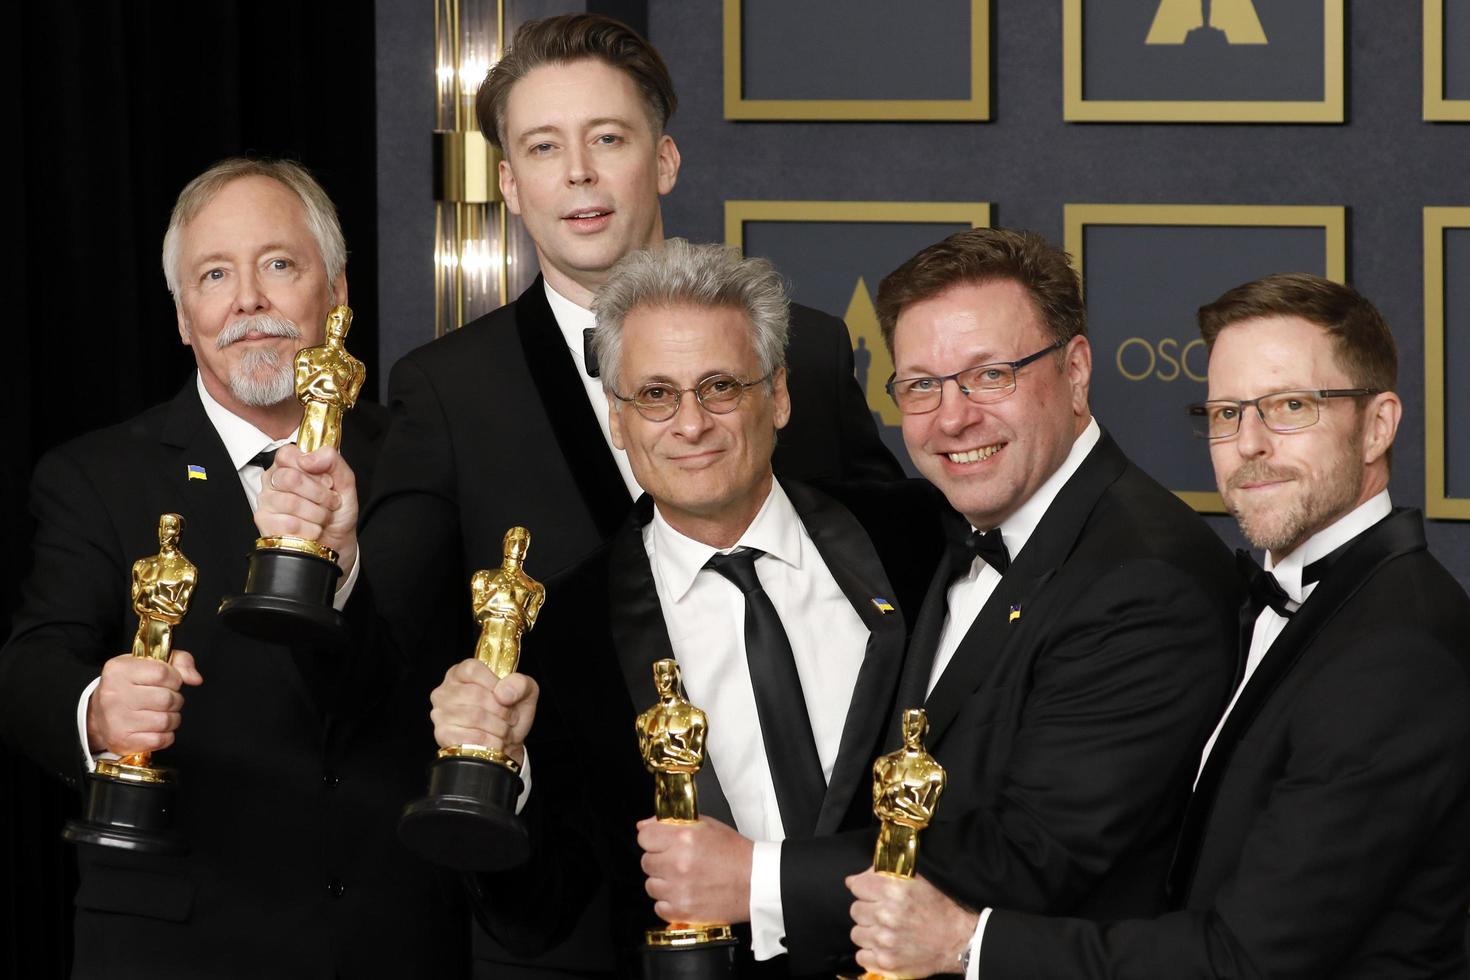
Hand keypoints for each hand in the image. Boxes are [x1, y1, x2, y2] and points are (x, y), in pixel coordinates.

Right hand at [85, 650, 202, 754]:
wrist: (99, 715)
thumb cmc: (129, 686)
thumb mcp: (148, 664)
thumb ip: (179, 661)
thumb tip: (195, 678)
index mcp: (119, 670)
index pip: (163, 672)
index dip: (175, 678)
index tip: (170, 681)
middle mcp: (114, 694)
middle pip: (167, 699)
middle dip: (175, 700)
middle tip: (166, 700)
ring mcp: (116, 720)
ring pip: (166, 721)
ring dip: (172, 718)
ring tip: (161, 713)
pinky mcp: (122, 740)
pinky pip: (160, 740)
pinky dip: (165, 735)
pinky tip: (155, 728)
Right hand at [254, 444, 358, 574]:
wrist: (338, 541)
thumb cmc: (337, 510)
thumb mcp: (344, 482)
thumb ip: (332, 460)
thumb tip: (311, 457)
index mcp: (290, 465)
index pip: (287, 454)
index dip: (311, 467)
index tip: (327, 480)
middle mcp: (274, 481)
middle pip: (290, 478)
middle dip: (320, 494)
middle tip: (331, 501)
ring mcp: (267, 502)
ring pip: (291, 502)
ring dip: (318, 513)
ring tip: (323, 516)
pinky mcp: (265, 523)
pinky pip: (290, 523)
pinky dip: (311, 529)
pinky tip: (313, 528)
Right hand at [428, 659, 538, 765]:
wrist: (507, 743)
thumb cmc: (510, 713)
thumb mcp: (524, 691)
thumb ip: (520, 684)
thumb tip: (503, 693)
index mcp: (461, 673)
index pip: (472, 670)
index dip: (494, 684)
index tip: (506, 697)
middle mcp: (445, 691)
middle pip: (476, 695)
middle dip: (502, 710)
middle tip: (510, 718)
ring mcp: (441, 714)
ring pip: (475, 717)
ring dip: (499, 728)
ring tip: (504, 731)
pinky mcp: (444, 735)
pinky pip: (472, 738)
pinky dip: (491, 742)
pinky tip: (495, 742)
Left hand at [637, 816, 752, 924]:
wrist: (757, 882)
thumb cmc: (736, 854)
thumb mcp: (707, 826)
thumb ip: (672, 823)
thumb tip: (644, 826)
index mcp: (684, 837)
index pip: (645, 837)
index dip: (653, 839)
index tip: (660, 843)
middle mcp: (678, 862)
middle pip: (646, 862)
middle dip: (660, 861)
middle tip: (677, 862)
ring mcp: (679, 889)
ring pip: (651, 885)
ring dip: (664, 883)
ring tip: (684, 880)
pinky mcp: (683, 911)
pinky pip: (659, 907)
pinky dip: (670, 903)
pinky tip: (685, 895)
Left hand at [847, 870, 977, 978]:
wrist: (956, 939)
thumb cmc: (936, 908)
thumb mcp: (914, 880)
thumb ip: (882, 874)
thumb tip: (852, 881)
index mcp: (893, 890)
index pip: (857, 886)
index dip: (864, 889)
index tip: (872, 894)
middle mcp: (887, 915)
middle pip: (855, 910)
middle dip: (867, 911)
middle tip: (883, 914)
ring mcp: (885, 941)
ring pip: (856, 933)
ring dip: (868, 932)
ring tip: (884, 931)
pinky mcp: (887, 962)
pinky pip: (861, 956)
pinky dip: (870, 953)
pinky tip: (883, 947)